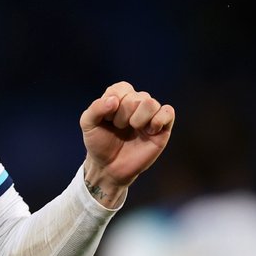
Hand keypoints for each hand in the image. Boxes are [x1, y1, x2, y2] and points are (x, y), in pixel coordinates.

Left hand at [79, 81, 174, 206]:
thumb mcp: (88, 124)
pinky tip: (149, 131)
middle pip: (136, 97)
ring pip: (151, 103)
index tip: (107, 119)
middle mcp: (136, 102)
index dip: (113, 104)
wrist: (109, 167)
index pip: (122, 88)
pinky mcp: (162, 128)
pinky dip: (158, 120)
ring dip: (138, 119)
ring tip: (133, 129)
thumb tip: (114, 100)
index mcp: (119, 97)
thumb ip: (95, 108)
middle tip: (119, 128)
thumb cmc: (99, 143)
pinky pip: (168, 112)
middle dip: (123, 116)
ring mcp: (150, 115)